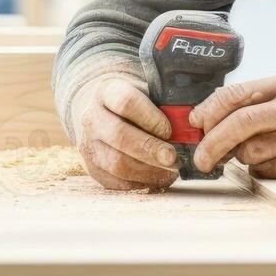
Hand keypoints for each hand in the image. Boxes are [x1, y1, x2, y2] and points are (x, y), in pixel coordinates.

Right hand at [70, 75, 179, 190]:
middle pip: (119, 136)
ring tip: (171, 171)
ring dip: (148, 170)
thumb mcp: (146, 94)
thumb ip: (164, 107)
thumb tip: (187, 130)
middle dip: (150, 149)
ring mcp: (88, 145)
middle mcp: (92, 118)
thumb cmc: (134, 105)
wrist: (103, 115)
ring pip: (116, 163)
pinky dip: (140, 183)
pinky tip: (158, 178)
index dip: (150, 118)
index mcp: (107, 92)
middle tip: (173, 158)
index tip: (169, 130)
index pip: (126, 102)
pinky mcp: (92, 168)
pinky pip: (116, 182)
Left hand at [190, 74, 275, 178]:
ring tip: (259, 148)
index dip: (209, 110)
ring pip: (248, 153)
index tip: (196, 124)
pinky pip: (264, 171)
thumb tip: (208, 114)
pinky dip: (260, 168)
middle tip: (201, 158)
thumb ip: (254, 98)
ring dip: (242, 156)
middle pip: (239, 125)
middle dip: (212, 143)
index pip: (237, 94)